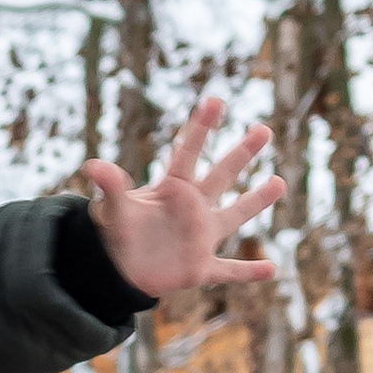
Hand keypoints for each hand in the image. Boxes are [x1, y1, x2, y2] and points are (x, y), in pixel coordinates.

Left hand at [83, 96, 285, 296]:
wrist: (119, 267)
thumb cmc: (119, 231)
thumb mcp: (113, 209)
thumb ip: (111, 187)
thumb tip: (93, 164)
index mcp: (173, 189)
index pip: (188, 153)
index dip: (200, 127)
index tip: (215, 100)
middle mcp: (193, 208)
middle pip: (221, 175)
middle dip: (241, 153)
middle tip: (263, 130)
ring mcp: (200, 237)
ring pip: (234, 216)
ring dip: (256, 201)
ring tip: (279, 182)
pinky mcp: (200, 267)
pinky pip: (229, 270)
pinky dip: (248, 272)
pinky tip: (272, 269)